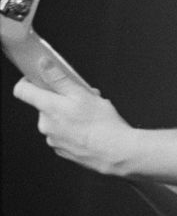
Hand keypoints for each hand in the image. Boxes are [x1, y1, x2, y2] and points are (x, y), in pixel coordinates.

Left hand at [12, 75, 137, 175]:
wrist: (116, 152)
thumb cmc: (102, 123)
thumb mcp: (83, 94)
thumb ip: (59, 78)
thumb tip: (43, 64)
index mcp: (48, 108)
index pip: (22, 91)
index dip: (28, 81)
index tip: (38, 78)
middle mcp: (45, 124)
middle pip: (44, 105)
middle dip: (62, 99)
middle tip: (83, 99)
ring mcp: (52, 139)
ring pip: (56, 119)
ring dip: (68, 114)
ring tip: (91, 116)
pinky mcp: (61, 150)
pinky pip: (62, 133)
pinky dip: (72, 129)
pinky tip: (89, 129)